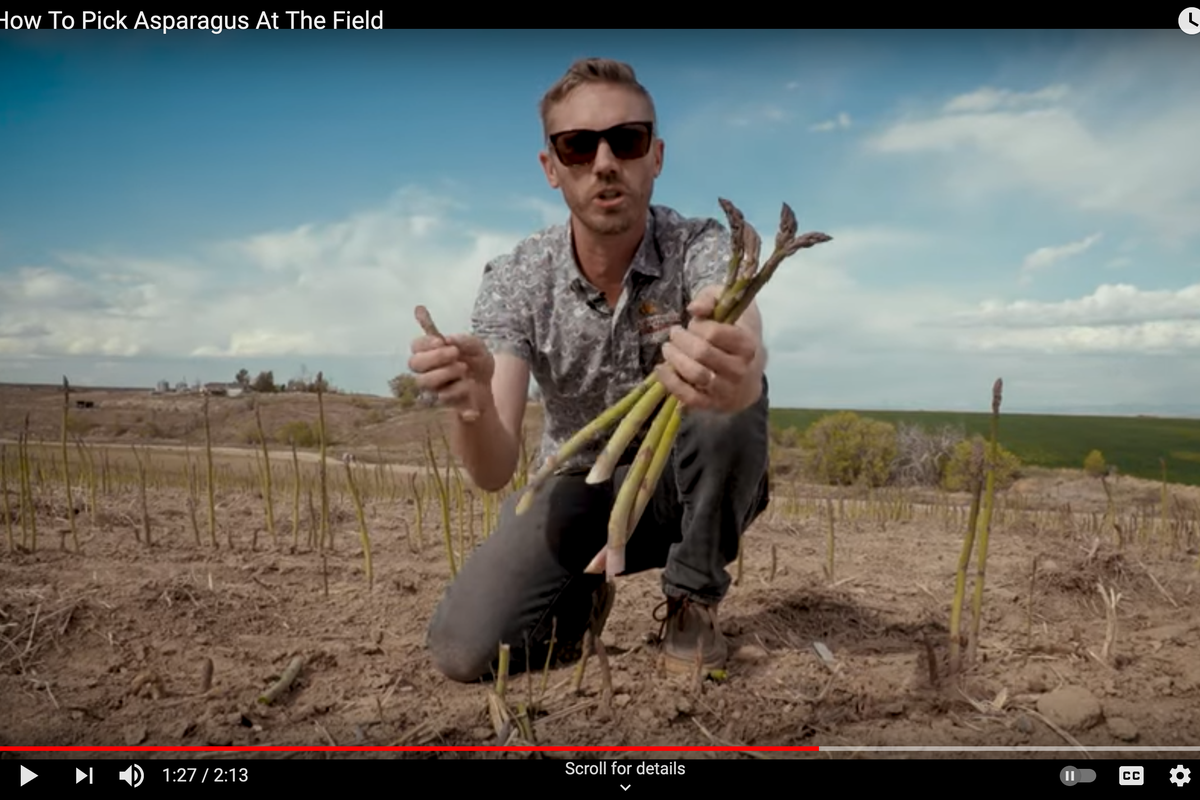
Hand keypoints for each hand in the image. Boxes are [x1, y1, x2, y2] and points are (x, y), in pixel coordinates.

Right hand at [407, 332, 494, 417]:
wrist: (488, 386)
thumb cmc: (476, 362)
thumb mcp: (477, 347)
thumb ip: (465, 341)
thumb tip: (448, 339)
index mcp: (430, 352)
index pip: (416, 345)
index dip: (425, 343)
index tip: (441, 341)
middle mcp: (426, 369)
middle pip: (414, 363)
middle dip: (435, 356)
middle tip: (455, 352)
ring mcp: (432, 387)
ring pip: (424, 381)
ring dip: (445, 372)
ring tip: (464, 367)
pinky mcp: (442, 401)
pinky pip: (442, 396)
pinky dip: (458, 388)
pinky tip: (469, 384)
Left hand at [654, 285, 760, 412]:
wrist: (750, 372)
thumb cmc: (734, 333)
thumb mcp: (727, 307)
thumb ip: (710, 299)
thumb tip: (693, 308)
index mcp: (747, 344)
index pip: (714, 333)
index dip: (696, 326)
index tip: (692, 324)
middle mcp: (739, 369)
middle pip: (701, 353)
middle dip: (681, 341)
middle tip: (674, 334)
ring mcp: (726, 389)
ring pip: (695, 374)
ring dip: (674, 359)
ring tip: (667, 348)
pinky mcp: (712, 404)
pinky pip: (688, 396)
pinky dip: (670, 382)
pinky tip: (661, 368)